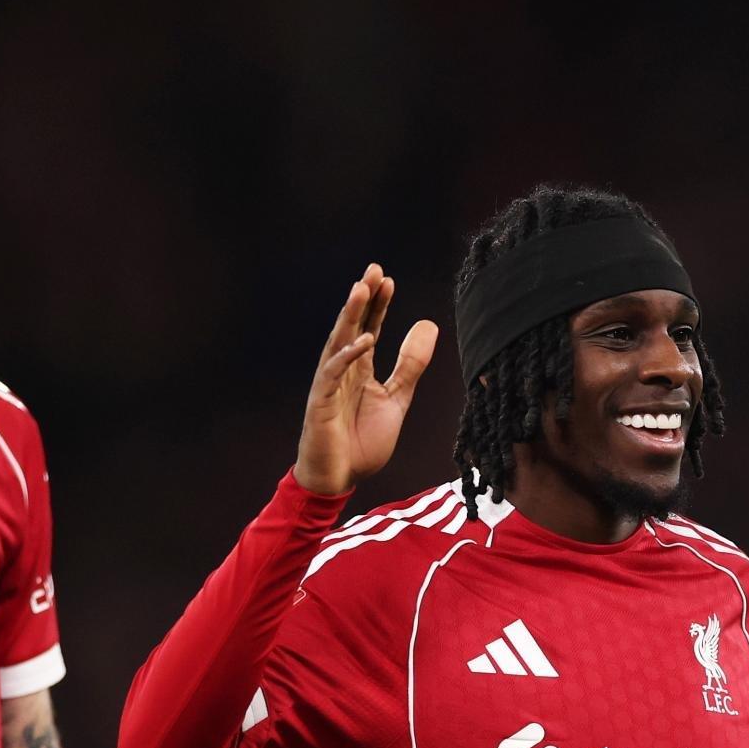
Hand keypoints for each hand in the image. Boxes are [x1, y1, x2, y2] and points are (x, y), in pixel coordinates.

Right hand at [292, 263, 437, 495]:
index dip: (378, 305)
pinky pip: (332, 374)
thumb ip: (410, 366)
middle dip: (362, 298)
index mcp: (360, 369)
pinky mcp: (320, 402)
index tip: (388, 280)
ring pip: (339, 342)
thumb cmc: (363, 441)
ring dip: (350, 316)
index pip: (370, 328)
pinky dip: (347, 356)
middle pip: (353, 326)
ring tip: (360, 289)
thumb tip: (428, 325)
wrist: (340, 478)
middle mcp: (343, 370)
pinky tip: (362, 341)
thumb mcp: (396, 399)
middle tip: (373, 270)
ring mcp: (329, 384)